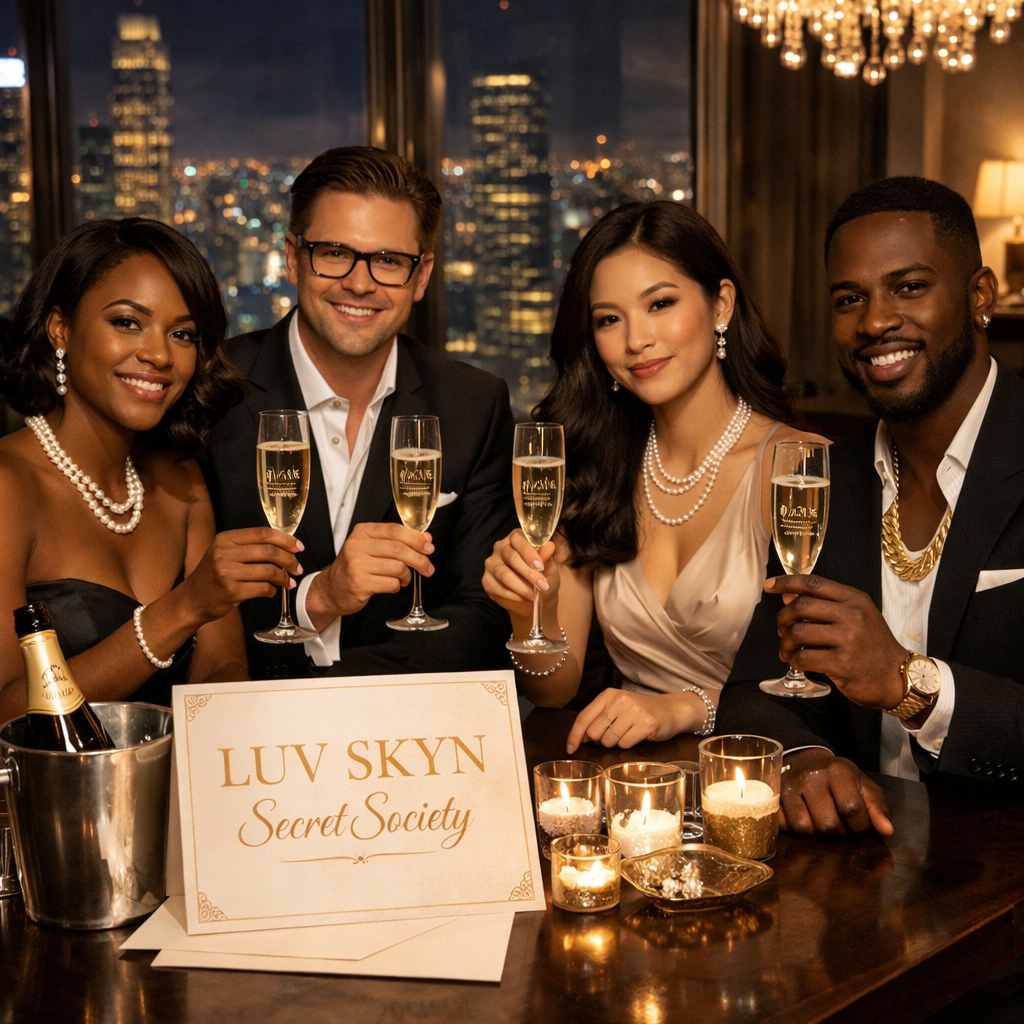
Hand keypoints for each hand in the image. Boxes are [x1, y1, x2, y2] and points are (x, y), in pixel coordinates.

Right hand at [184, 527, 303, 621]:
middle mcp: (224, 553)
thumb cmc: (212, 576)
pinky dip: (272, 590)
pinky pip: (262, 588)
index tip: (298, 547)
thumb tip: (284, 545)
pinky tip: (272, 591)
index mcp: (225, 539)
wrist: (192, 599)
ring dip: (283, 578)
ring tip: (288, 582)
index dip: (285, 540)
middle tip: (297, 568)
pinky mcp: (231, 591)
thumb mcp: (223, 552)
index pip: (263, 534)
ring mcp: (226, 572)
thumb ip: (248, 546)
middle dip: (289, 560)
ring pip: (269, 571)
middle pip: (269, 551)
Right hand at [307, 522, 434, 623]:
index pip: (395, 530)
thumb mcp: (372, 548)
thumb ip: (397, 541)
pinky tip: (391, 585)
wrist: (331, 590)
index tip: (429, 547)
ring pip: (397, 567)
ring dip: (406, 576)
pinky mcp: (359, 583)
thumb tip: (426, 539)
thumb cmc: (355, 568)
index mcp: (362, 532)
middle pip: (399, 549)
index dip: (416, 539)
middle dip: (419, 560)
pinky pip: (391, 584)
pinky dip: (397, 586)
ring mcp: (356, 564)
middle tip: (427, 568)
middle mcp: (357, 545)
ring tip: (403, 579)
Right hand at [482, 529, 558, 621]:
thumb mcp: (549, 567)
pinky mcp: (487, 580)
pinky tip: (522, 598)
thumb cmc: (543, 576)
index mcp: (516, 539)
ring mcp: (492, 564)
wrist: (535, 596)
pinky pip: (498, 588)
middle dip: (528, 573)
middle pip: (511, 557)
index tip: (541, 567)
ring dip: (521, 587)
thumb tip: (550, 546)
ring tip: (534, 594)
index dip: (528, 552)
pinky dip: (513, 595)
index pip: (517, 538)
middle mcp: (501, 548)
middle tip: (542, 585)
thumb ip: (547, 557)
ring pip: (504, 574)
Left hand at [565, 688, 696, 752]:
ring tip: (626, 733)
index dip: (574, 735)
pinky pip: (625, 744)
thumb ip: (598, 718)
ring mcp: (634, 711)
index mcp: (608, 694)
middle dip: (600, 740)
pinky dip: (627, 745)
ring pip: (609, 740)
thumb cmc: (639, 711)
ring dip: (615, 743)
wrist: (670, 710)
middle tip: (613, 735)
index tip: (570, 748)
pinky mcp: (646, 724)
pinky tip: (636, 736)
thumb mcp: (617, 707)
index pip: (584, 717)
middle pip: (595, 732)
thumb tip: (580, 737)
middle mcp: (620, 700)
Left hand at [766, 574, 907, 709]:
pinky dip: (794, 660)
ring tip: (787, 650)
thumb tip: (787, 595)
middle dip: (783, 618)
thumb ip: (824, 604)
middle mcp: (852, 615)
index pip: (813, 583)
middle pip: (800, 607)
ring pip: (798, 633)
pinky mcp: (842, 664)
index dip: (786, 582)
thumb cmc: (873, 645)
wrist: (898, 677)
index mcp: (855, 599)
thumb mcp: (857, 616)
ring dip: (785, 642)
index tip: (768, 585)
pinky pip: (804, 658)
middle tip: (782, 629)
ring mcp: (848, 640)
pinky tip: (797, 662)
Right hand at [780, 748, 892, 835]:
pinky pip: (785, 825)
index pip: (852, 809)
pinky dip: (796, 829)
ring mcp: (790, 785)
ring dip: (817, 832)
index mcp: (838, 771)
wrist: (806, 759)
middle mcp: (812, 776)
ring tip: (822, 821)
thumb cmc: (839, 777)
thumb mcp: (862, 785)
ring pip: (805, 827)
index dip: (860, 826)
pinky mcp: (776, 796)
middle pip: (828, 823)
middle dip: (839, 832)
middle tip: (840, 824)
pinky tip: (805, 818)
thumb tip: (887, 831)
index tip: (859, 824)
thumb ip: (877, 807)